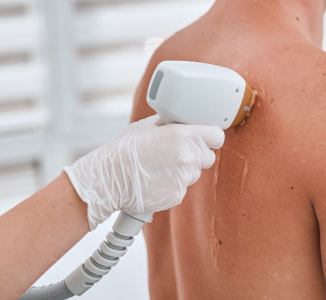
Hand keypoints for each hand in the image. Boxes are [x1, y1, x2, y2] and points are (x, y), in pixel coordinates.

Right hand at [64, 115, 224, 229]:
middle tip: (177, 153)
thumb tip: (182, 124)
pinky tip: (155, 179)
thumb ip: (171, 125)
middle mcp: (187, 157)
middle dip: (197, 155)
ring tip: (159, 167)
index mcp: (183, 135)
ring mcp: (183, 179)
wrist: (109, 179)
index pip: (217, 136)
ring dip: (183, 170)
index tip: (206, 138)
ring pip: (194, 174)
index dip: (211, 137)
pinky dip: (172, 184)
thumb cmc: (124, 150)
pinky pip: (182, 187)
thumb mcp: (147, 126)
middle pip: (208, 157)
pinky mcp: (177, 196)